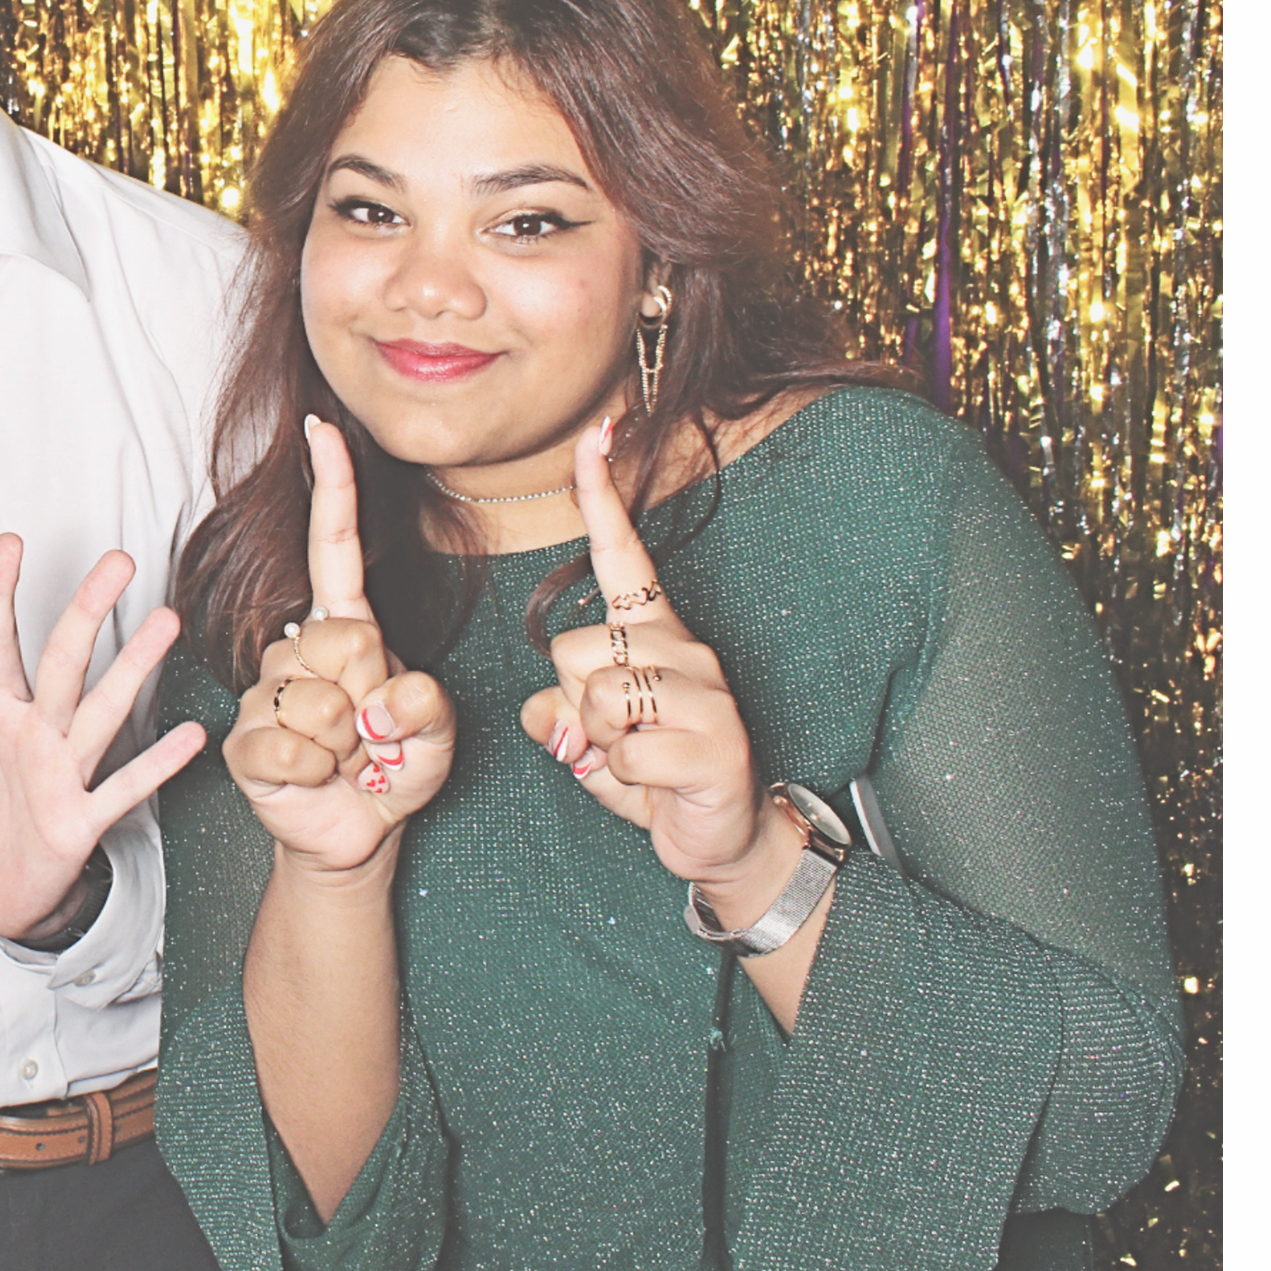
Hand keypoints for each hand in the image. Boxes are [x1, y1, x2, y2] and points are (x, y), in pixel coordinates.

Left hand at [0, 538, 206, 940]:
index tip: (9, 543)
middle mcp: (36, 733)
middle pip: (64, 662)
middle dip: (87, 610)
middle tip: (117, 562)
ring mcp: (64, 772)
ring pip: (100, 712)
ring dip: (131, 670)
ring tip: (163, 625)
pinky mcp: (80, 819)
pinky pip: (121, 789)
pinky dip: (154, 765)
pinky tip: (189, 738)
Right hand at [228, 416, 457, 876]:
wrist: (357, 832)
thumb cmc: (397, 768)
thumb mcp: (437, 735)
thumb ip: (429, 710)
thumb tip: (385, 699)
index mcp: (349, 626)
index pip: (336, 546)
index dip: (332, 489)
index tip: (322, 429)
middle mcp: (300, 649)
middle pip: (341, 637)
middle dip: (374, 696)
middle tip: (376, 733)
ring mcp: (266, 692)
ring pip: (317, 699)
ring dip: (348, 743)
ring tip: (350, 758)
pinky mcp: (243, 739)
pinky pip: (288, 746)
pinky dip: (316, 772)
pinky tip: (317, 778)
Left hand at [520, 422, 779, 895]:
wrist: (726, 838)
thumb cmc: (657, 776)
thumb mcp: (589, 745)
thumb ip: (559, 718)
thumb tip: (545, 713)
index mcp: (654, 633)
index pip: (623, 556)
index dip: (602, 496)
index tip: (597, 432)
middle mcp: (684, 648)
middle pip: (571, 651)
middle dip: (571, 703)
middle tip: (614, 738)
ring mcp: (705, 692)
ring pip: (598, 698)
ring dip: (598, 745)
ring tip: (638, 760)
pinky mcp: (716, 740)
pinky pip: (627, 752)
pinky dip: (624, 780)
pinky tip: (660, 784)